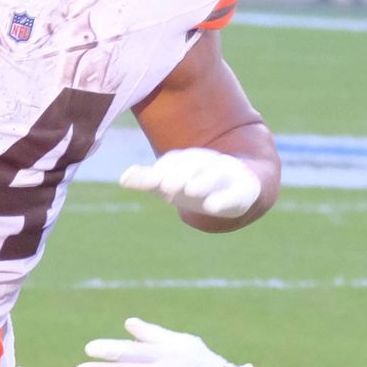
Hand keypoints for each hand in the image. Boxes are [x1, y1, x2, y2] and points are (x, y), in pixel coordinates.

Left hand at [120, 147, 261, 219]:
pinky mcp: (244, 192)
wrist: (238, 185)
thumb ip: (148, 179)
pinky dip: (224, 199)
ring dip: (203, 181)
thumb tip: (123, 178)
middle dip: (181, 173)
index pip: (175, 159)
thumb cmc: (196, 183)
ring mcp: (228, 175)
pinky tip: (212, 207)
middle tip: (167, 187)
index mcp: (190, 159)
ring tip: (190, 190)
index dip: (165, 168)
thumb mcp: (170, 182)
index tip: (155, 180)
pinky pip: (236, 193)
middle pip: (195, 163)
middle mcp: (209, 163)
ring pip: (216, 174)